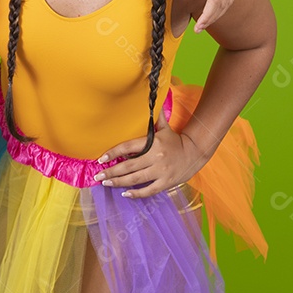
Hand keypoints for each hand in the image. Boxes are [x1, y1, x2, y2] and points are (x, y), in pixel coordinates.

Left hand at [92, 114, 208, 198]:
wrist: (195, 153)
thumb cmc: (175, 140)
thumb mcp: (165, 127)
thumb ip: (155, 116)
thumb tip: (150, 98)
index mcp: (153, 142)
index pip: (128, 148)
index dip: (113, 153)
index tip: (100, 159)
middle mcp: (156, 157)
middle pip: (129, 166)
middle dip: (111, 172)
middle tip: (98, 176)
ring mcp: (161, 172)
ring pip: (136, 179)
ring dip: (119, 182)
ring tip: (106, 183)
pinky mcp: (166, 183)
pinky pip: (149, 190)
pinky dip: (136, 194)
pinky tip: (125, 194)